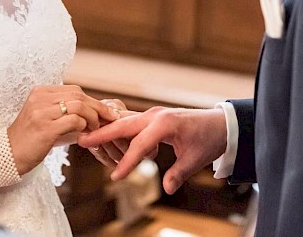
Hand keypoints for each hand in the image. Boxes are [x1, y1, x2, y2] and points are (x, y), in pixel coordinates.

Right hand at [7, 85, 119, 175]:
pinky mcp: (44, 127)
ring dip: (93, 118)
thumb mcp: (47, 120)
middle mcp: (40, 98)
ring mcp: (41, 112)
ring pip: (78, 106)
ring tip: (96, 129)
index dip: (92, 100)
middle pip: (79, 95)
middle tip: (110, 118)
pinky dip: (84, 126)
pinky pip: (73, 120)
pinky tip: (84, 135)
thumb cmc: (31, 140)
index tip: (105, 111)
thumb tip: (96, 114)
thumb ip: (67, 114)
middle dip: (98, 107)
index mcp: (40, 92)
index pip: (74, 90)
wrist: (6, 156)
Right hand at [78, 106, 227, 194]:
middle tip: (81, 140)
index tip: (115, 176)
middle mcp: (155, 115)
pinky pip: (131, 123)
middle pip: (123, 125)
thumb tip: (167, 189)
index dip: (127, 162)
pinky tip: (106, 138)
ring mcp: (153, 114)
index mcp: (165, 123)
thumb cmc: (209, 139)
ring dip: (107, 130)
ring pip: (125, 122)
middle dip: (102, 133)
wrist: (220, 123)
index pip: (140, 145)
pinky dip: (118, 130)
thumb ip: (179, 173)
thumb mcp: (195, 159)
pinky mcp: (153, 117)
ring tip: (86, 138)